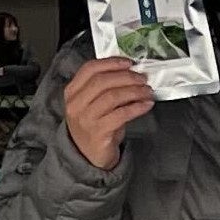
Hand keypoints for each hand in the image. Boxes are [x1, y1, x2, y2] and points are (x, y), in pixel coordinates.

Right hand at [60, 56, 156, 171]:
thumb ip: (104, 87)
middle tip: (142, 78)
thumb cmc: (95, 126)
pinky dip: (137, 107)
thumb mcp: (94, 104)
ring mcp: (86, 118)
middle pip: (102, 81)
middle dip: (126, 77)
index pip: (90, 69)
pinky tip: (146, 105)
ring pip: (112, 96)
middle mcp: (76, 104)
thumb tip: (130, 72)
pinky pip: (121, 114)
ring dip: (134, 91)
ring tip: (147, 91)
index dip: (111, 63)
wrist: (88, 156)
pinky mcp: (98, 132)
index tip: (129, 62)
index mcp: (72, 92)